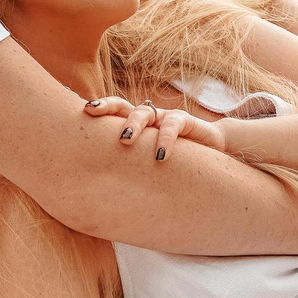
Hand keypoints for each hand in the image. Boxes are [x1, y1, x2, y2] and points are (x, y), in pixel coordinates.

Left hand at [81, 95, 230, 161]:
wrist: (214, 150)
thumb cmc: (175, 161)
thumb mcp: (148, 161)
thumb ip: (130, 166)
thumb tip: (99, 190)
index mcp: (136, 125)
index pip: (113, 111)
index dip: (99, 108)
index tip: (83, 110)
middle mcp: (148, 118)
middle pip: (124, 106)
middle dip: (108, 109)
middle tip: (91, 114)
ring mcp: (166, 118)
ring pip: (146, 113)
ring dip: (133, 124)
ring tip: (124, 140)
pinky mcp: (186, 122)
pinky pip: (173, 125)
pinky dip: (165, 139)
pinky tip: (160, 156)